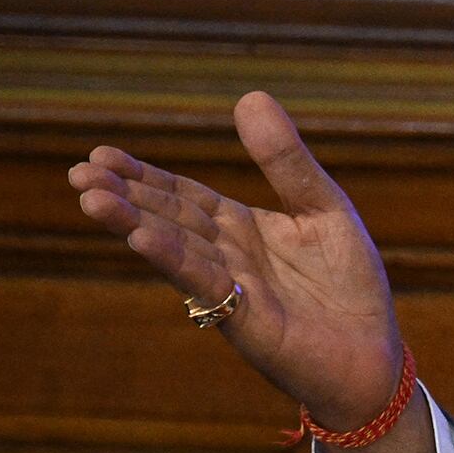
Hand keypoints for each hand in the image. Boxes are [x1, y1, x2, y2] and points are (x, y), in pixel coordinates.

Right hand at [68, 91, 401, 425]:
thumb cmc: (350, 286)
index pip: (183, 196)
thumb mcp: (324, 207)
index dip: (142, 176)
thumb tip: (250, 96)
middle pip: (168, 219)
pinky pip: (204, 284)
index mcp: (242, 229)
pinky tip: (140, 238)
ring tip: (91, 198)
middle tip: (79, 173)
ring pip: (175, 249)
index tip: (99, 154)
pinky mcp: (244, 321)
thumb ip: (287, 161)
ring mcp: (231, 290)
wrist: (374, 356)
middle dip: (124, 196)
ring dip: (134, 223)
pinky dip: (174, 260)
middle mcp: (227, 258)